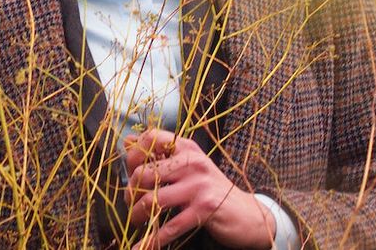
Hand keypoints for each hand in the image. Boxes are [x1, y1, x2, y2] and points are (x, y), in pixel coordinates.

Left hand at [124, 129, 275, 249]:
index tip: (130, 172)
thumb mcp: (190, 167)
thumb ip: (163, 157)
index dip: (133, 155)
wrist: (247, 213)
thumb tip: (128, 143)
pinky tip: (143, 246)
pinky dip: (153, 240)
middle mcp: (192, 162)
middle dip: (131, 192)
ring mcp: (198, 185)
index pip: (151, 138)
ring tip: (136, 221)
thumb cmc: (212, 190)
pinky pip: (170, 226)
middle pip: (145, 172)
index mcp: (187, 148)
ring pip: (153, 199)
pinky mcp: (204, 209)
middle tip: (130, 203)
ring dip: (137, 214)